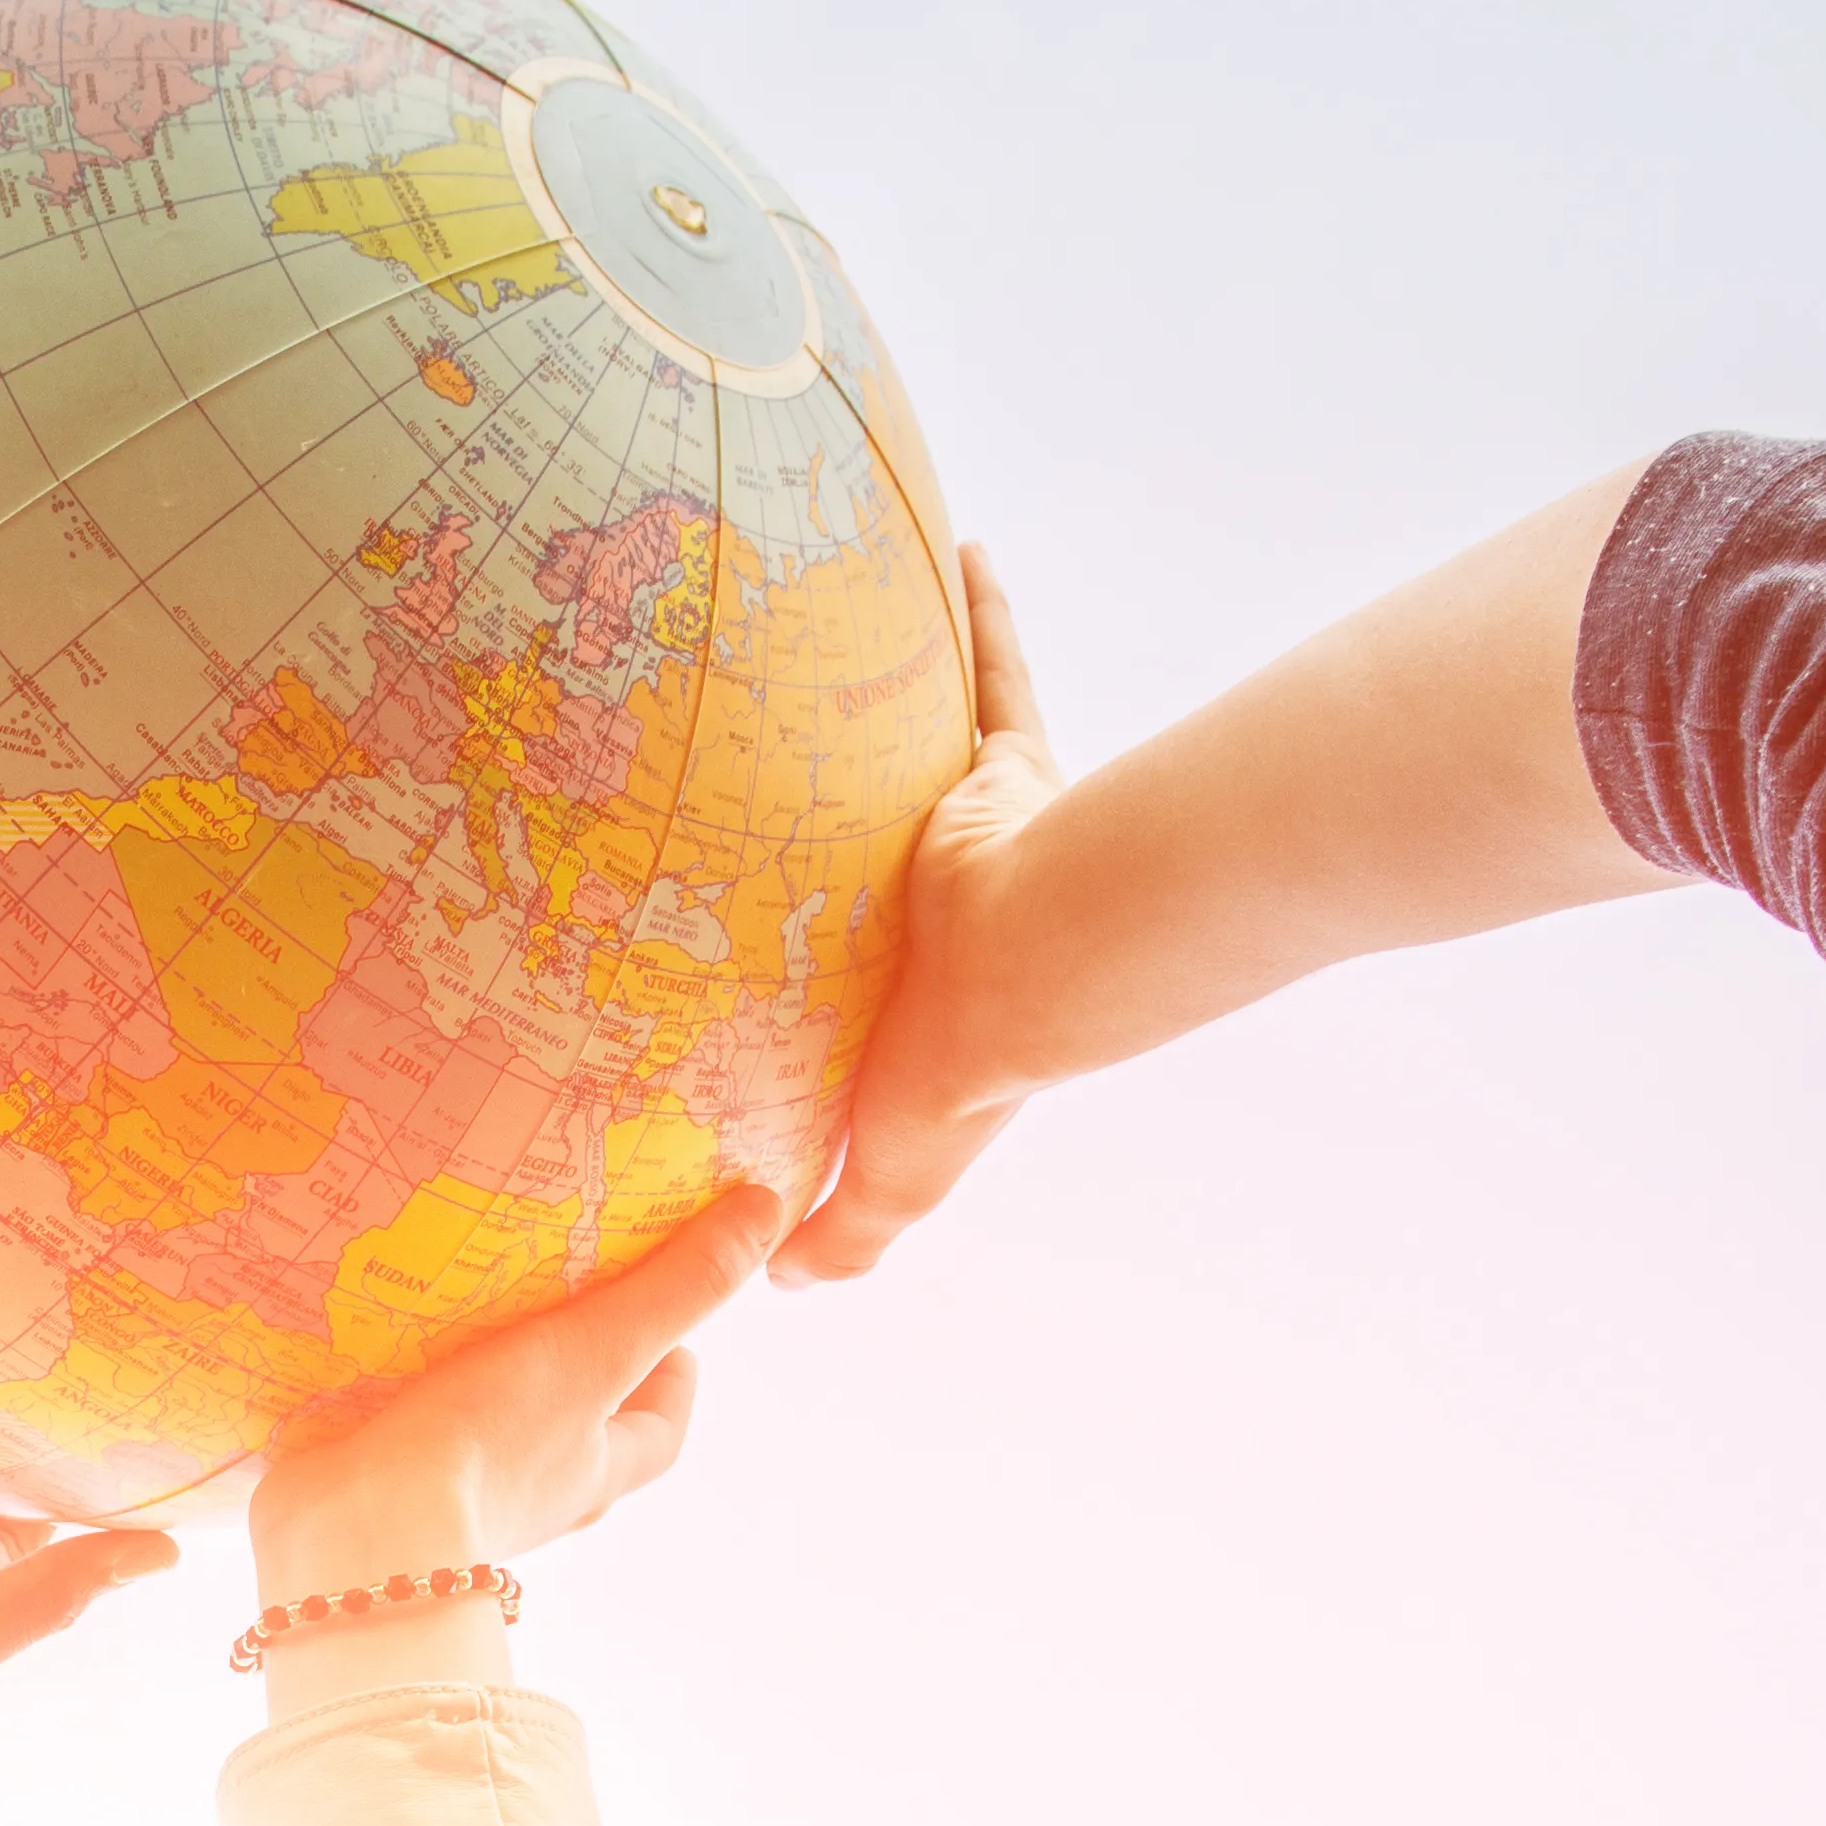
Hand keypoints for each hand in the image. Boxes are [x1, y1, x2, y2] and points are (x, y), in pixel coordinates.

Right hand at [242, 1180, 777, 1601]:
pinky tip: (388, 1352)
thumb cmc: (487, 1447)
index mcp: (596, 1474)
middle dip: (581, 1373)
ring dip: (492, 1381)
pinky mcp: (385, 1485)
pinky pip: (417, 1430)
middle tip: (566, 1298)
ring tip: (473, 1309)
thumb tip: (766, 1214)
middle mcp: (535, 1495)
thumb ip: (672, 1289)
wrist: (352, 1535)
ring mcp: (458, 1496)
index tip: (671, 1330)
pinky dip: (416, 1393)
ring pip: (496, 1433)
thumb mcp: (595, 1351)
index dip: (676, 1379)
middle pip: (581, 1432)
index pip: (661, 1432)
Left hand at [783, 541, 1074, 1282]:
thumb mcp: (888, 1176)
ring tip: (834, 651)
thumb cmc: (967, 1066)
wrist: (1042, 962)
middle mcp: (959, 919)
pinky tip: (955, 546)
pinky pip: (993, 675)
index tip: (783, 959)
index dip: (842, 989)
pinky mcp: (1005, 776)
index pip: (876, 999)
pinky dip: (984, 612)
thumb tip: (790, 1279)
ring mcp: (985, 840)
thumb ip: (848, 1230)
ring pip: (935, 765)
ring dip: (902, 712)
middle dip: (864, 840)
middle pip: (901, 873)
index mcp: (931, 1006)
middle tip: (788, 783)